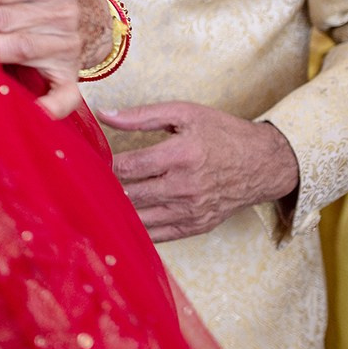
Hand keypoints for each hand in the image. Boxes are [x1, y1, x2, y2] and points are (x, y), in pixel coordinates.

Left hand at [100, 101, 299, 241]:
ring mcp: (191, 211)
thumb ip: (141, 116)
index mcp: (181, 155)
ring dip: (116, 211)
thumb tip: (103, 115)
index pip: (129, 167)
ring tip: (95, 202)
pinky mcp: (196, 226)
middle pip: (130, 195)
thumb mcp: (185, 113)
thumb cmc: (223, 134)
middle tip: (82, 184)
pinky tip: (119, 220)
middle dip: (104, 189)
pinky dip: (136, 229)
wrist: (264, 164)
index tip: (86, 162)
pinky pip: (158, 235)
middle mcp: (185, 187)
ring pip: (140, 218)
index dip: (103, 166)